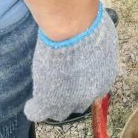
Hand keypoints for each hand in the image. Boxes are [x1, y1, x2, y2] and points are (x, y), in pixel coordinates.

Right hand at [25, 3, 117, 122]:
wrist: (73, 29)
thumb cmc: (89, 25)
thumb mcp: (101, 39)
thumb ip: (98, 51)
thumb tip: (94, 47)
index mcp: (105, 78)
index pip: (94, 89)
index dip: (83, 83)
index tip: (75, 74)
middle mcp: (90, 94)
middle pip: (79, 103)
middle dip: (71, 95)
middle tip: (61, 81)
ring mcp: (69, 102)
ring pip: (59, 112)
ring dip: (53, 104)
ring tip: (45, 93)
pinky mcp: (49, 102)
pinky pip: (38, 112)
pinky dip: (34, 108)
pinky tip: (31, 103)